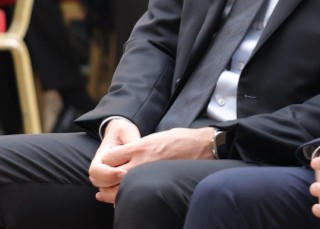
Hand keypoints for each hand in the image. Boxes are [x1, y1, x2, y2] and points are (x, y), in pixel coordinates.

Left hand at [89, 125, 214, 203]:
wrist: (203, 147)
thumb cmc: (182, 139)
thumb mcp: (157, 135)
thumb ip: (140, 146)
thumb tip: (127, 155)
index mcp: (140, 145)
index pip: (109, 157)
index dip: (107, 160)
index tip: (110, 163)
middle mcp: (141, 161)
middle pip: (108, 175)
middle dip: (104, 179)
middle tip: (103, 182)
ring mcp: (148, 173)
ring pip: (117, 189)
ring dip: (110, 192)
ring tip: (105, 193)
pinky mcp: (157, 182)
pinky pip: (133, 194)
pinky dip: (124, 198)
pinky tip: (122, 198)